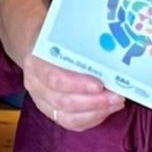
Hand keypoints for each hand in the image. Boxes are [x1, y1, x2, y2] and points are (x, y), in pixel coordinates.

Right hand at [0, 0, 124, 132]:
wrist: (35, 44)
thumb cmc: (55, 36)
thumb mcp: (61, 29)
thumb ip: (79, 36)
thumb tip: (112, 38)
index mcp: (35, 59)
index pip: (53, 77)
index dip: (76, 84)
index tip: (99, 84)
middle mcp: (34, 82)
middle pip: (61, 100)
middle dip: (93, 101)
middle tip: (117, 95)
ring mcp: (41, 98)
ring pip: (66, 115)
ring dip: (95, 111)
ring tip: (116, 102)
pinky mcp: (50, 110)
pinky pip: (69, 122)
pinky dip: (90, 119)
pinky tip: (106, 110)